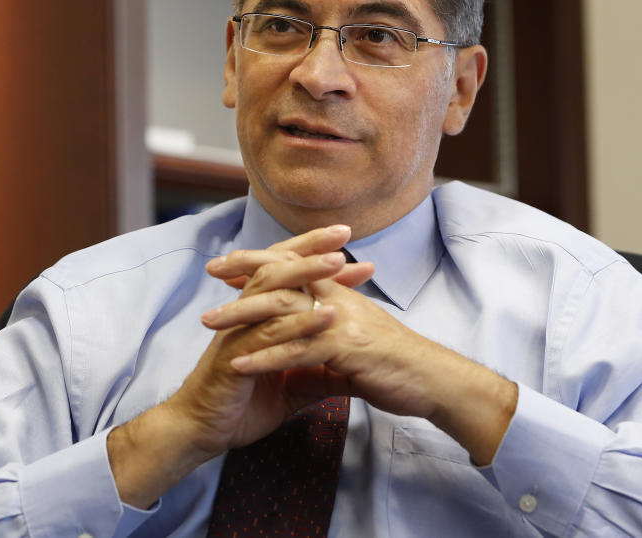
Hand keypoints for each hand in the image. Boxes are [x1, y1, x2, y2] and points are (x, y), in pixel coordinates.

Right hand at [108, 224, 369, 506]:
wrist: (200, 434)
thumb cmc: (239, 404)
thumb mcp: (288, 384)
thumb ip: (313, 369)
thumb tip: (345, 368)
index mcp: (258, 314)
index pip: (287, 273)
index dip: (315, 257)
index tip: (348, 244)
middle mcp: (247, 314)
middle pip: (278, 266)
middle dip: (312, 247)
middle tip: (344, 232)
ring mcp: (240, 331)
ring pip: (274, 291)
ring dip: (308, 274)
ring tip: (339, 262)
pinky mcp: (237, 356)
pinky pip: (271, 333)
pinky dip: (301, 322)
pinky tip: (328, 314)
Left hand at [203, 238, 518, 464]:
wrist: (432, 380)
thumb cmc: (397, 362)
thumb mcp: (359, 337)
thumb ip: (332, 331)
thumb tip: (310, 335)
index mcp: (340, 294)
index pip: (296, 267)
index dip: (263, 261)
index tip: (230, 262)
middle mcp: (338, 299)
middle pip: (284, 277)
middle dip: (244, 272)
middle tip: (211, 269)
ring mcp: (340, 322)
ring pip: (283, 311)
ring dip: (242, 315)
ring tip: (209, 322)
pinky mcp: (344, 349)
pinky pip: (297, 350)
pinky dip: (265, 357)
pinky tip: (238, 363)